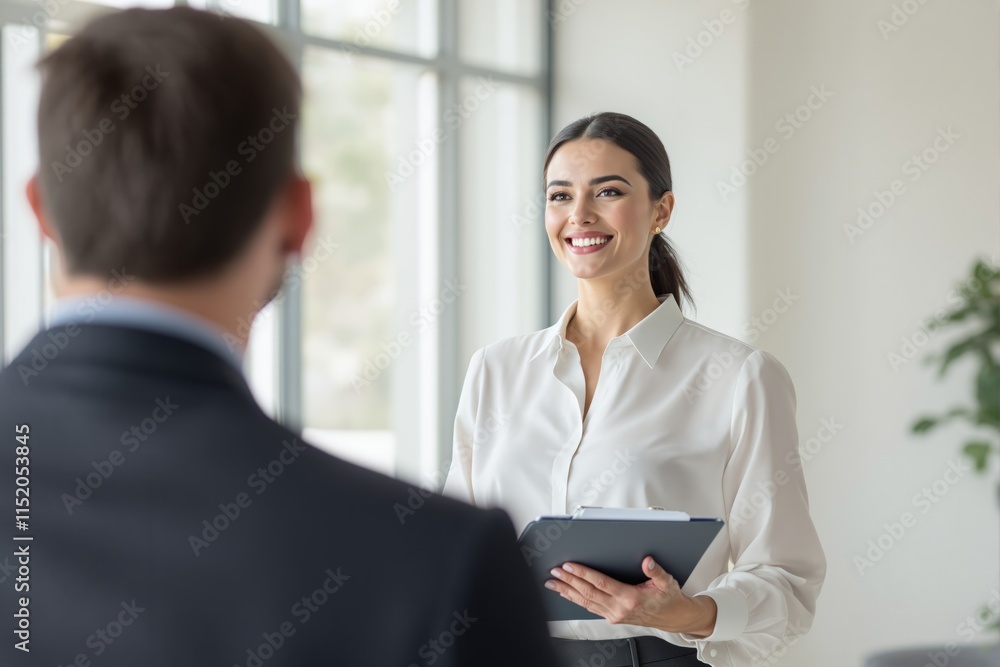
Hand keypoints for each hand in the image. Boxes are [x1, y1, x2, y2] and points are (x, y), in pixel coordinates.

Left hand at [545, 557, 716, 636]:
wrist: (674, 618)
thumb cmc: (669, 599)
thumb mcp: (667, 582)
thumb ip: (656, 571)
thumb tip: (647, 561)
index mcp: (631, 598)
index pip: (600, 583)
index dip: (583, 574)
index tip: (569, 566)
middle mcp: (619, 609)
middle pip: (588, 593)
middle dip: (569, 581)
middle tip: (554, 571)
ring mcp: (614, 615)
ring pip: (585, 602)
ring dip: (567, 591)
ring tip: (552, 583)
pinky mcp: (613, 617)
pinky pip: (590, 608)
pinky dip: (575, 600)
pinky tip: (567, 593)